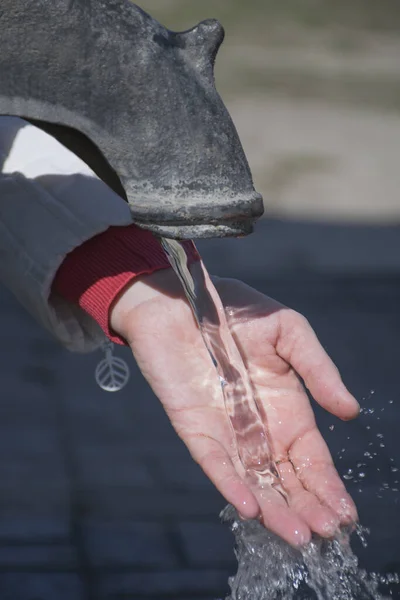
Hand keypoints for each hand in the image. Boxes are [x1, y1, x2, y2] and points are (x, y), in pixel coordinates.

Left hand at [110, 267, 359, 546]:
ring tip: (295, 536)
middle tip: (325, 537)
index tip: (345, 514)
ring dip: (273, 508)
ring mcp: (225, 429)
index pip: (310, 456)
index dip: (327, 484)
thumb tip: (351, 412)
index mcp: (286, 406)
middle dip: (305, 506)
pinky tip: (248, 507)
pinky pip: (213, 460)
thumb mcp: (288, 331)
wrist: (180, 296)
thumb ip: (317, 369)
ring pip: (252, 478)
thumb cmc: (235, 308)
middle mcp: (257, 425)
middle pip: (285, 476)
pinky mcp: (193, 425)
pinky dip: (229, 483)